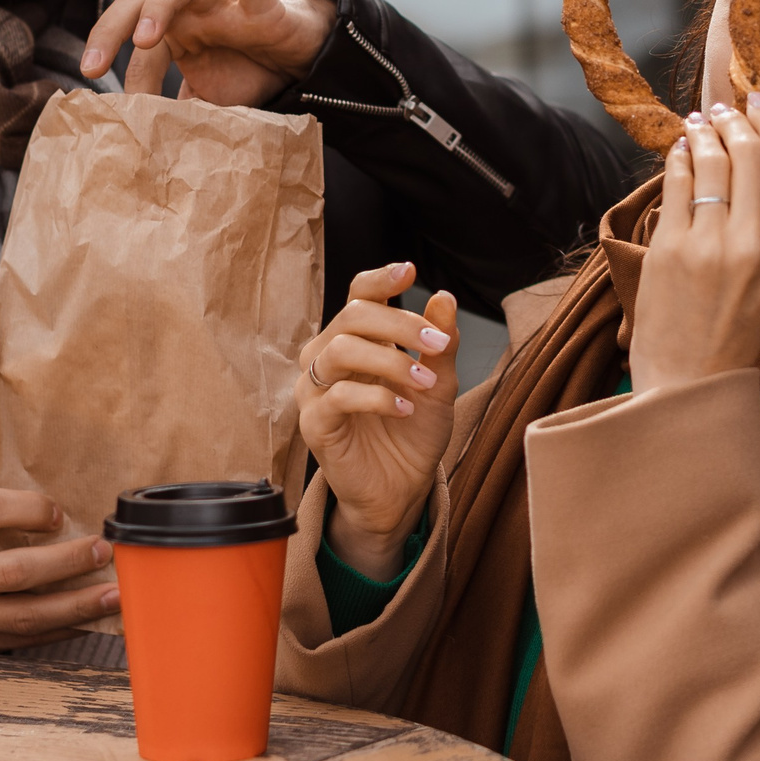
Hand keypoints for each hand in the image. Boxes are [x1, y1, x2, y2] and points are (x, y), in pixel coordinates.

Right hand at [0, 488, 117, 651]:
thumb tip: (59, 519)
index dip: (29, 509)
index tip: (59, 514)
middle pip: (13, 572)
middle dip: (67, 564)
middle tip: (104, 552)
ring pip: (25, 616)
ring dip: (77, 606)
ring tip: (113, 596)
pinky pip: (24, 640)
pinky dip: (62, 630)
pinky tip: (90, 620)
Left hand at [78, 0, 334, 104]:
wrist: (301, 60)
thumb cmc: (248, 73)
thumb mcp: (208, 103)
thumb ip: (181, 114)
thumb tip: (151, 140)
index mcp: (173, 32)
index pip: (137, 48)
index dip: (127, 80)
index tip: (122, 115)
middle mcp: (191, 10)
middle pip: (138, 1)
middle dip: (108, 30)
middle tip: (92, 66)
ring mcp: (224, 2)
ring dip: (159, 6)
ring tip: (145, 38)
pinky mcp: (263, 3)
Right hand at [298, 262, 458, 580]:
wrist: (401, 488)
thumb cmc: (413, 431)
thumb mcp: (439, 383)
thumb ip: (441, 344)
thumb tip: (445, 297)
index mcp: (357, 340)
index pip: (358, 295)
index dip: (379, 280)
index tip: (409, 271)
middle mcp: (328, 357)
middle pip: (352, 316)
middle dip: (400, 324)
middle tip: (438, 345)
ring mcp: (316, 390)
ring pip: (341, 351)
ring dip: (390, 360)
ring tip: (425, 382)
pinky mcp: (314, 424)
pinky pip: (338, 397)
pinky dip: (378, 398)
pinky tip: (405, 408)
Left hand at [627, 94, 759, 394]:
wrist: (689, 383)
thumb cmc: (729, 331)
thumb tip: (752, 158)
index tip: (759, 99)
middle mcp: (753, 243)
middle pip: (751, 153)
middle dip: (735, 118)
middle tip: (724, 105)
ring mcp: (709, 244)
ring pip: (712, 161)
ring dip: (704, 131)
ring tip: (698, 123)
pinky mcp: (669, 248)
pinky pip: (677, 184)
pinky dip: (678, 158)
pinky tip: (679, 151)